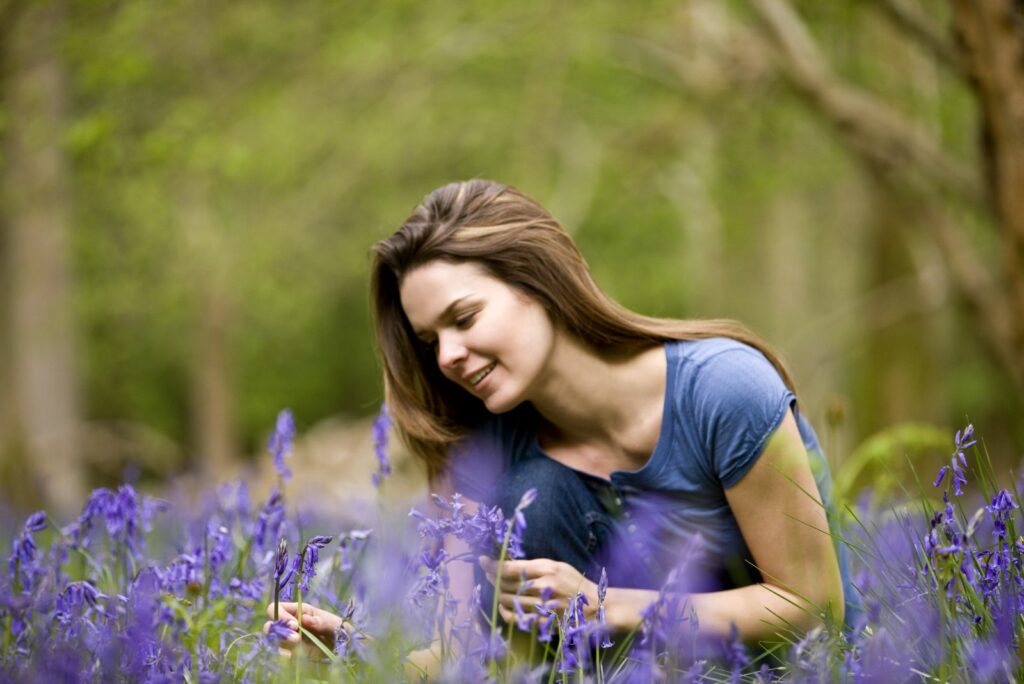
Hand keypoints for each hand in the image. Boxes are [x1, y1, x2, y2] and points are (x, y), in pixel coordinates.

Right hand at [263, 602, 344, 658]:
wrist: (343, 651)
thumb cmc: (338, 631)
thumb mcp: (334, 624)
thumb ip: (321, 622)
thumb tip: (304, 619)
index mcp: (298, 612)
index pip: (278, 608)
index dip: (281, 616)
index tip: (295, 626)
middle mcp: (290, 626)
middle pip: (270, 626)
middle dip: (279, 632)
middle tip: (296, 639)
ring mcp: (288, 642)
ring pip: (272, 641)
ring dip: (281, 645)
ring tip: (298, 648)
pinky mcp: (290, 655)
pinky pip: (280, 655)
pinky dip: (283, 657)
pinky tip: (293, 658)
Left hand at [479, 556, 597, 623]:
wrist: (597, 607)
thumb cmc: (576, 583)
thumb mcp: (559, 566)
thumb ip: (536, 566)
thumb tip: (510, 564)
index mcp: (547, 569)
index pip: (511, 567)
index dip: (493, 564)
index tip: (483, 560)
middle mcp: (543, 586)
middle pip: (507, 583)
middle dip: (493, 578)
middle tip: (488, 575)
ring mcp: (543, 605)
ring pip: (508, 599)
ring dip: (498, 593)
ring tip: (496, 589)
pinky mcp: (543, 621)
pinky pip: (516, 618)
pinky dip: (505, 612)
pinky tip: (503, 607)